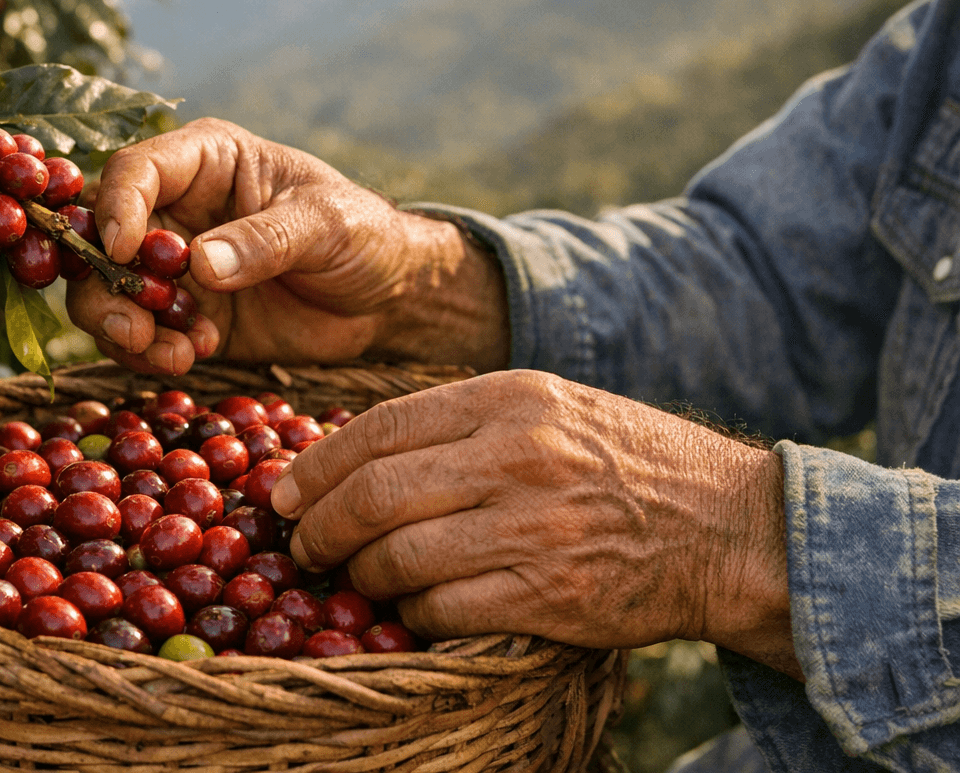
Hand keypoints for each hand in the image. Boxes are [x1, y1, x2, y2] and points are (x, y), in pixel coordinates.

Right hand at [65, 118, 509, 374]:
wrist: (387, 298)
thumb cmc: (362, 234)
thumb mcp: (325, 225)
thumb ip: (265, 240)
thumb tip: (199, 265)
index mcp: (204, 162)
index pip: (134, 171)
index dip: (117, 208)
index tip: (124, 252)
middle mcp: (175, 209)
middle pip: (100, 236)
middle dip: (104, 283)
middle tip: (134, 326)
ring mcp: (173, 267)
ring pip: (107, 291)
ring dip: (123, 326)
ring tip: (172, 354)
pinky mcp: (182, 316)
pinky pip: (138, 334)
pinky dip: (147, 352)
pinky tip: (188, 358)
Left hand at [269, 370, 802, 678]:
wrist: (727, 526)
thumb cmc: (623, 461)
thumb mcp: (546, 407)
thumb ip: (459, 421)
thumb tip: (353, 452)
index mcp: (509, 397)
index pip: (380, 426)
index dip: (316, 464)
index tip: (284, 492)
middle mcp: (516, 455)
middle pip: (375, 494)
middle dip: (320, 526)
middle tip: (302, 545)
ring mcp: (533, 526)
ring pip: (399, 557)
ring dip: (361, 577)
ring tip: (355, 580)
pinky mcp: (550, 594)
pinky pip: (443, 609)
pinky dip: (412, 615)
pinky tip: (411, 610)